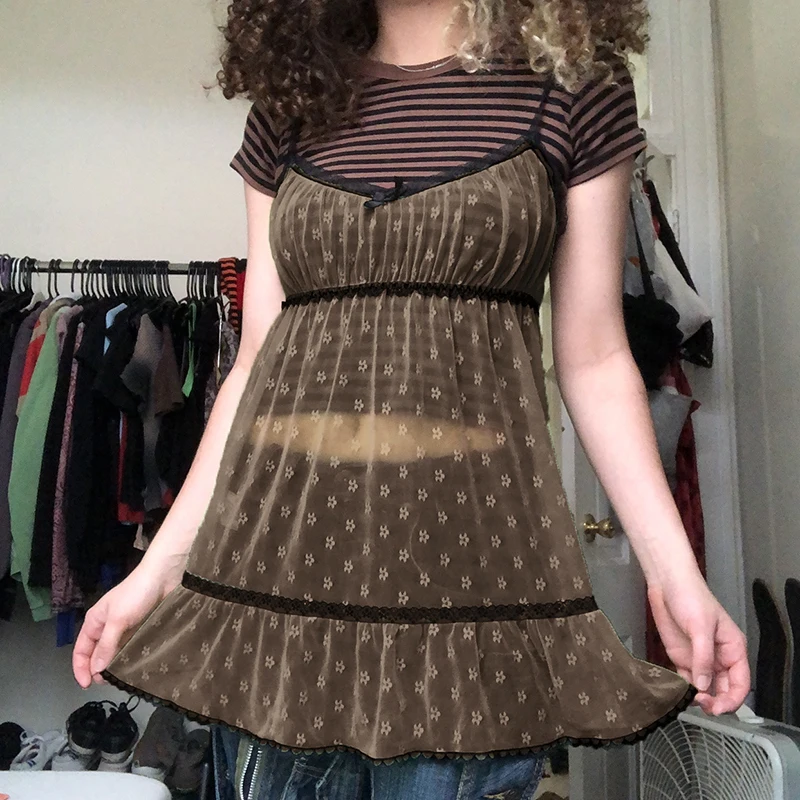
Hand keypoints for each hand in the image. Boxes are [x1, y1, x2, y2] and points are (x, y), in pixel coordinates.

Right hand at [72, 564, 180, 688]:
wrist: (164, 576)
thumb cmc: (136, 594)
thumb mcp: (118, 620)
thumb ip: (106, 645)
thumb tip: (96, 670)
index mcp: (95, 622)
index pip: (81, 651)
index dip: (81, 668)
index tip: (87, 685)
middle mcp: (107, 627)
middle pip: (97, 654)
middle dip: (98, 670)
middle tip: (109, 682)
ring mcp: (124, 629)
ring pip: (114, 653)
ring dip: (115, 666)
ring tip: (121, 679)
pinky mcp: (140, 629)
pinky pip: (130, 648)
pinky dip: (129, 658)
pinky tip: (135, 668)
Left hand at [648, 574, 749, 715]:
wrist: (666, 584)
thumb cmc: (690, 596)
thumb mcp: (700, 626)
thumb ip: (703, 657)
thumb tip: (704, 685)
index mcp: (733, 649)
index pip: (741, 684)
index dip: (733, 699)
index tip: (719, 708)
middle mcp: (719, 657)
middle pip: (724, 690)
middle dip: (716, 702)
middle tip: (702, 705)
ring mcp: (700, 659)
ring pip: (706, 689)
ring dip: (700, 698)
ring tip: (690, 699)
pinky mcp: (682, 658)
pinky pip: (687, 680)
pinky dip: (685, 689)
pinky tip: (679, 692)